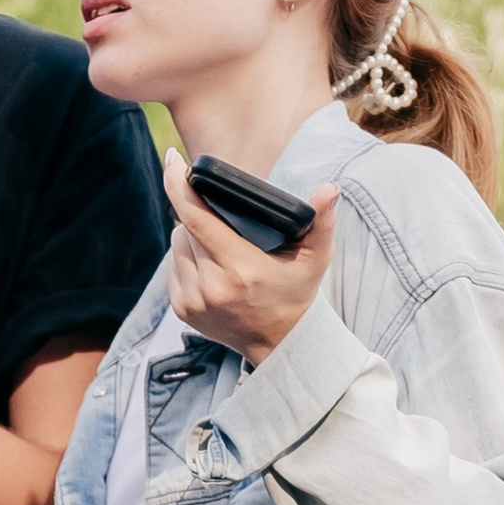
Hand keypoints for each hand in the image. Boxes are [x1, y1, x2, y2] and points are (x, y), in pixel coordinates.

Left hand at [162, 151, 338, 365]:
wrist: (278, 344)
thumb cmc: (296, 294)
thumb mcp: (316, 258)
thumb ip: (322, 222)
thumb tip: (330, 189)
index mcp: (241, 269)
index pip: (197, 218)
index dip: (179, 185)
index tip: (174, 160)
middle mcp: (211, 287)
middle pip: (186, 227)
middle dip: (198, 211)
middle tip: (222, 216)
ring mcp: (193, 301)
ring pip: (176, 245)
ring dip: (190, 235)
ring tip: (218, 243)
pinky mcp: (182, 310)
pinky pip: (173, 267)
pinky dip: (186, 257)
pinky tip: (208, 263)